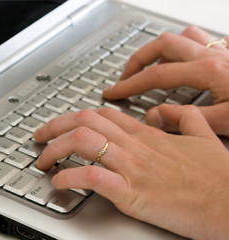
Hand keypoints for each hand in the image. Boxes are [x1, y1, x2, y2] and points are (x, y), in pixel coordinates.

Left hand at [34, 107, 228, 239]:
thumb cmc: (218, 176)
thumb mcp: (202, 136)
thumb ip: (180, 117)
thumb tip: (159, 112)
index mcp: (147, 134)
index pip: (101, 115)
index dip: (75, 117)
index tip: (61, 124)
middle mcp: (135, 146)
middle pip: (84, 122)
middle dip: (54, 127)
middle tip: (39, 137)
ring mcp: (132, 167)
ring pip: (82, 142)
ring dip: (55, 149)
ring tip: (43, 159)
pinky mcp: (131, 192)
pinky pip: (91, 177)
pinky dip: (69, 177)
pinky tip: (59, 182)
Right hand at [103, 26, 228, 135]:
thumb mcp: (226, 121)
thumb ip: (186, 119)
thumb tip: (155, 116)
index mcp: (208, 71)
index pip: (155, 76)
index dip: (129, 84)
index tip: (113, 92)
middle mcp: (213, 55)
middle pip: (162, 45)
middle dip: (138, 60)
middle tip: (126, 76)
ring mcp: (223, 50)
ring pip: (182, 36)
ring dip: (162, 50)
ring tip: (152, 67)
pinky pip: (205, 38)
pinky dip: (188, 46)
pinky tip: (185, 60)